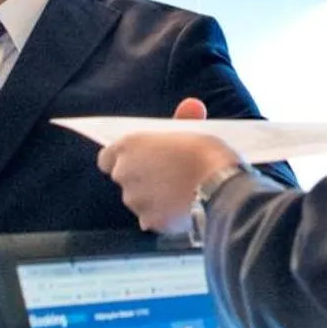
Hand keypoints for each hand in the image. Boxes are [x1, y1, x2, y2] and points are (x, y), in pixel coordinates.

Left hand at [96, 98, 241, 233]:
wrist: (219, 190)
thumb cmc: (207, 154)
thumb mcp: (196, 129)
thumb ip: (184, 120)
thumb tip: (190, 105)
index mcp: (130, 146)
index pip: (107, 156)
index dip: (122, 158)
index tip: (140, 158)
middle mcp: (124, 173)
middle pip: (124, 178)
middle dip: (140, 177)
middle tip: (168, 173)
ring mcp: (134, 200)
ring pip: (138, 199)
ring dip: (152, 196)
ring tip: (180, 191)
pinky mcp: (148, 222)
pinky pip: (152, 218)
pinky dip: (163, 215)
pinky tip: (183, 208)